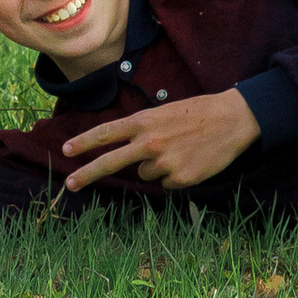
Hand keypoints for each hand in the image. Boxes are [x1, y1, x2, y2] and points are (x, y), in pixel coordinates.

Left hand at [60, 87, 261, 196]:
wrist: (232, 119)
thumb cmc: (198, 113)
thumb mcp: (165, 114)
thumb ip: (143, 132)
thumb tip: (130, 159)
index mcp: (145, 121)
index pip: (107, 133)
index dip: (84, 142)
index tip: (65, 150)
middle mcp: (149, 142)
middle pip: (110, 162)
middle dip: (87, 173)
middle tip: (69, 183)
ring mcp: (163, 163)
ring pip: (146, 174)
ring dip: (157, 167)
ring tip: (181, 150)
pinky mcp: (179, 179)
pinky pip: (167, 182)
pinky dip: (175, 175)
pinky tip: (191, 160)